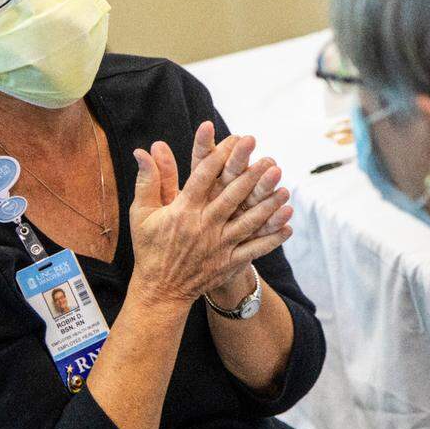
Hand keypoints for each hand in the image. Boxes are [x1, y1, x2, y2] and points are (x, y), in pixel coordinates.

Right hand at [128, 137, 290, 309]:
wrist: (160, 291)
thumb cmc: (150, 248)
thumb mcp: (142, 212)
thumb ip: (149, 179)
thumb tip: (143, 150)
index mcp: (183, 211)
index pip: (204, 176)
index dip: (221, 155)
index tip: (236, 138)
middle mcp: (203, 226)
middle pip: (232, 196)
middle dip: (252, 176)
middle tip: (270, 159)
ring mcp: (218, 246)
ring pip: (248, 222)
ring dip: (268, 206)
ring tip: (285, 190)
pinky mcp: (228, 263)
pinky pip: (254, 249)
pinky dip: (272, 239)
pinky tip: (287, 226)